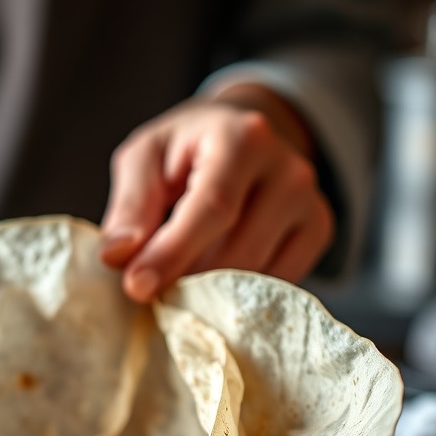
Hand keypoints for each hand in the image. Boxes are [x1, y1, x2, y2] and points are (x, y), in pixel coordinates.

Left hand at [99, 84, 334, 301]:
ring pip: (257, 276)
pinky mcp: (318, 232)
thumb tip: (117, 256)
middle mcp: (289, 169)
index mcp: (243, 138)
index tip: (136, 288)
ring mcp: (311, 203)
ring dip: (207, 295)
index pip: (213, 208)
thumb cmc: (183, 151)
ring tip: (173, 287)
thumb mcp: (144, 158)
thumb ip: (130, 204)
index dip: (173, 253)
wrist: (240, 137)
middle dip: (185, 282)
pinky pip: (276, 285)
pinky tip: (209, 287)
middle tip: (147, 294)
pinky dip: (236, 298)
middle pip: (238, 250)